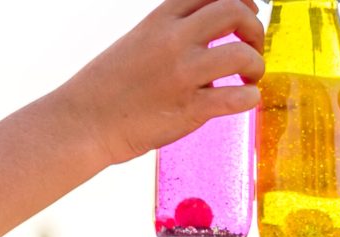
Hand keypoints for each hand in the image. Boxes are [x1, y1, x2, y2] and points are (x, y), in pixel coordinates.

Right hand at [55, 0, 265, 165]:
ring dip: (256, 65)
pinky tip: (244, 100)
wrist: (83, 121)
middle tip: (252, 47)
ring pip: (241, 54)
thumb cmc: (106, 87)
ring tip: (249, 78)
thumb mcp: (136, 41)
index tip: (248, 11)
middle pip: (232, 11)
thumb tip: (204, 36)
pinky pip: (237, 98)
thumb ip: (170, 33)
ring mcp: (182, 74)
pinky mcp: (188, 108)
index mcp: (159, 21)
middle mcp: (172, 41)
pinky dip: (250, 98)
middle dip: (253, 28)